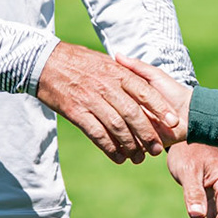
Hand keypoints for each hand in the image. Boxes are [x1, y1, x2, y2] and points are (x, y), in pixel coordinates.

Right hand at [36, 42, 180, 164]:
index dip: (160, 108)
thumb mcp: (104, 60)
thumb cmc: (76, 61)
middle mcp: (106, 86)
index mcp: (116, 72)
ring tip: (139, 157)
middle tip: (157, 149)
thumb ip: (124, 70)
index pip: (145, 91)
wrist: (43, 61)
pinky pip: (96, 133)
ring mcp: (90, 99)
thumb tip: (142, 81)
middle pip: (133, 113)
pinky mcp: (76, 112)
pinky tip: (118, 157)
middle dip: (148, 134)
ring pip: (117, 126)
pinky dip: (109, 148)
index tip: (173, 122)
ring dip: (130, 145)